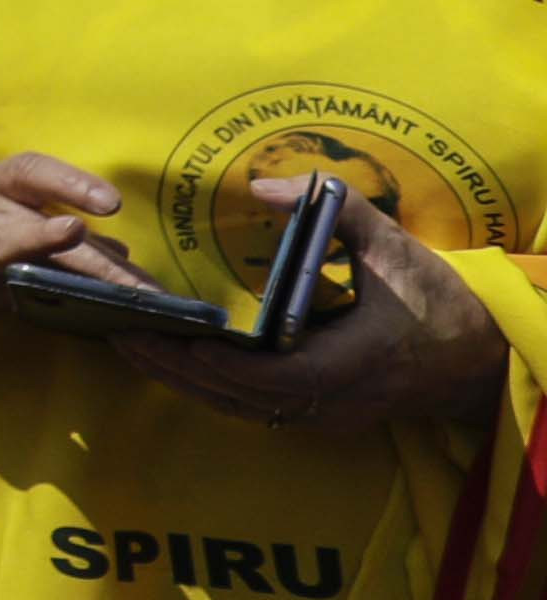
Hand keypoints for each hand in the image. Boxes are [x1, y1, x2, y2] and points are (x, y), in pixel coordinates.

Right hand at [0, 151, 124, 341]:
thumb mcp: (8, 243)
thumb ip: (60, 249)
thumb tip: (123, 253)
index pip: (32, 172)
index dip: (71, 181)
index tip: (113, 204)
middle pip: (30, 219)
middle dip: (84, 248)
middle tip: (130, 275)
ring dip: (32, 236)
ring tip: (71, 231)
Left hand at [120, 207, 510, 434]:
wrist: (476, 356)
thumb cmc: (434, 297)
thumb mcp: (394, 246)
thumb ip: (336, 210)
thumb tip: (266, 186)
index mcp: (359, 360)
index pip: (286, 377)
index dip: (232, 366)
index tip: (186, 342)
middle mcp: (337, 398)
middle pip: (246, 397)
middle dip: (182, 368)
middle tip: (123, 333)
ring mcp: (327, 413)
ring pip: (242, 408)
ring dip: (185, 381)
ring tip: (129, 344)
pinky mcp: (318, 413)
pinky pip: (253, 409)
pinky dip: (209, 388)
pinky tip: (170, 362)